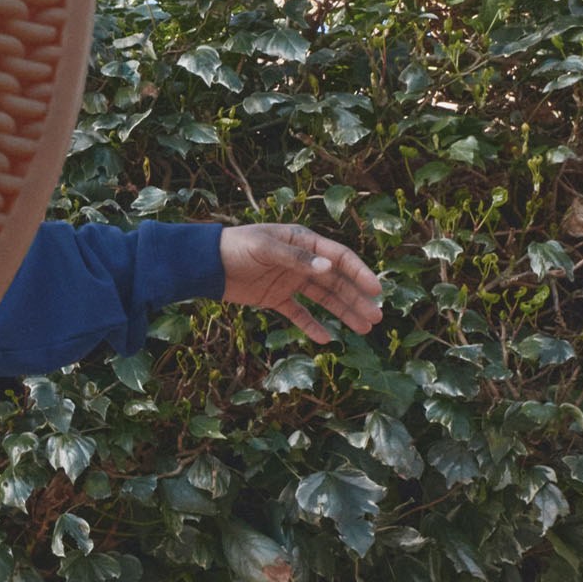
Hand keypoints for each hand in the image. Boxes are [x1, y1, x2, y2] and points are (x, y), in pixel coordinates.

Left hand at [218, 222, 383, 345]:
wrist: (205, 263)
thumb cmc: (236, 247)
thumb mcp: (265, 248)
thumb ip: (295, 258)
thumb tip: (328, 268)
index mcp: (304, 242)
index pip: (340, 258)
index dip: (359, 273)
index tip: (376, 290)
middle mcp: (302, 261)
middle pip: (336, 282)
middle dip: (357, 299)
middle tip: (377, 318)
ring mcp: (290, 281)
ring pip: (323, 299)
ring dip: (343, 313)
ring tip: (364, 329)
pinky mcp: (276, 298)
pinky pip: (298, 313)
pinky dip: (311, 326)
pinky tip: (326, 340)